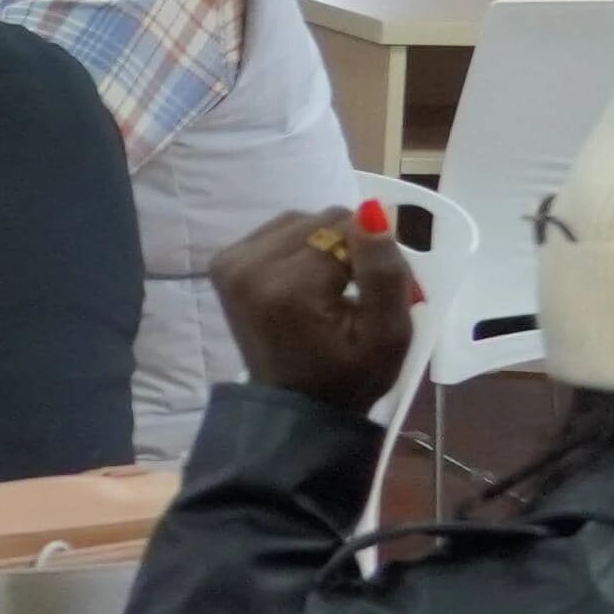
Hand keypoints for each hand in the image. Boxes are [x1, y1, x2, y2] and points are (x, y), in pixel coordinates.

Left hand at [209, 204, 416, 411]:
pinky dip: (299, 248)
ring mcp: (229, 263)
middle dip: (346, 248)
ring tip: (331, 289)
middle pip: (320, 220)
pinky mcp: (223, 262)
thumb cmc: (349, 376)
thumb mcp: (389, 334)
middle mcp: (247, 266)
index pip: (346, 230)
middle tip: (352, 294)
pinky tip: (308, 282)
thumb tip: (372, 209)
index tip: (369, 295)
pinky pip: (276, 231)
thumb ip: (385, 271)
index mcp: (285, 287)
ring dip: (323, 245)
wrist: (296, 404)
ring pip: (299, 221)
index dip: (370, 257)